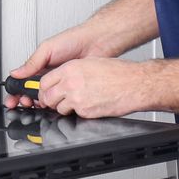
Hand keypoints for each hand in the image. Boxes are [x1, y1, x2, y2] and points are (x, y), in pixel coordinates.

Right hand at [6, 24, 108, 107]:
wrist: (95, 43)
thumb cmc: (73, 41)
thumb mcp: (47, 49)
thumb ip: (31, 62)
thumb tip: (15, 72)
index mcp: (39, 66)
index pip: (23, 82)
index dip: (16, 92)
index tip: (13, 99)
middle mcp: (48, 76)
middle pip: (32, 93)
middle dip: (25, 100)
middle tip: (25, 103)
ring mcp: (59, 84)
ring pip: (45, 99)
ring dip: (39, 103)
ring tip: (38, 103)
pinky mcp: (71, 90)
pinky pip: (61, 100)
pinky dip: (56, 104)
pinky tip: (53, 104)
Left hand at [35, 56, 158, 118]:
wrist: (134, 83)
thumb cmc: (118, 73)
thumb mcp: (90, 63)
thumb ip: (72, 71)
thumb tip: (61, 78)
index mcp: (70, 69)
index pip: (44, 81)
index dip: (43, 89)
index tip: (45, 92)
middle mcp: (71, 83)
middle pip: (47, 97)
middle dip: (49, 101)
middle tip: (55, 101)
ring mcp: (77, 98)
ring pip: (58, 108)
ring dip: (64, 107)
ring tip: (76, 103)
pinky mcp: (85, 111)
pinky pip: (74, 115)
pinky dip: (78, 112)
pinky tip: (89, 105)